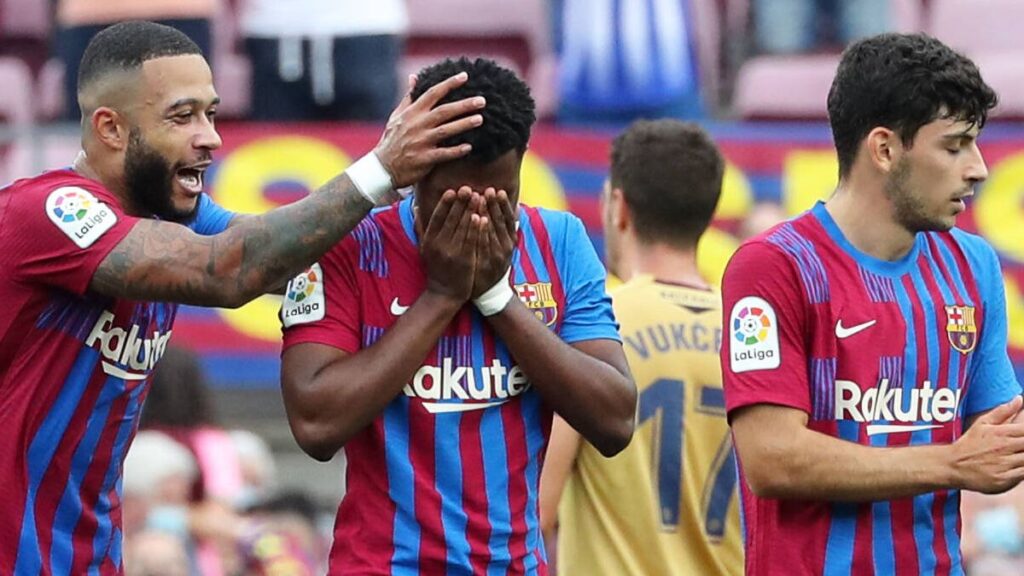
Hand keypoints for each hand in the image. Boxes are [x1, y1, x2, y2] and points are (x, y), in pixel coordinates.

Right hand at [374, 73, 485, 187]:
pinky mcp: (424, 159)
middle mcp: (417, 125)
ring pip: (446, 130)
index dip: (449, 84)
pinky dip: (456, 150)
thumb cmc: (392, 140)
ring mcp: (421, 142)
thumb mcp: (396, 116)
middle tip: (482, 100)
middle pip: (444, 111)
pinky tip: (469, 147)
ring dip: (463, 124)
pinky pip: (443, 154)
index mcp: (412, 113)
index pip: (432, 93)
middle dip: (464, 105)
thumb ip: (408, 97)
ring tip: (480, 119)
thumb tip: (414, 77)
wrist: (382, 167)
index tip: (464, 76)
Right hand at [421, 187, 485, 302]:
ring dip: (471, 211)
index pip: (437, 217)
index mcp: (429, 240)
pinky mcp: (464, 260)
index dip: (445, 204)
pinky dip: (476, 228)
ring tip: (478, 196)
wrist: (444, 293)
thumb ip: (420, 227)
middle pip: (451, 219)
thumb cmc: (435, 268)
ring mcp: (452, 253)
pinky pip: (471, 241)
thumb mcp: (424, 248)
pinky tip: (482, 217)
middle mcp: (439, 245)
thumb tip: (415, 206)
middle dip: (460, 203)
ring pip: (462, 228)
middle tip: (468, 188)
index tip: (452, 190)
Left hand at [472, 188, 516, 297]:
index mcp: (511, 241)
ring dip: (487, 213)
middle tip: (488, 189)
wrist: (488, 291)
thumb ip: (506, 229)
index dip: (504, 205)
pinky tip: (477, 218)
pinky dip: (482, 230)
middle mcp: (506, 247)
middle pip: (501, 222)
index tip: (498, 191)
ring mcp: (497, 255)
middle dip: (494, 204)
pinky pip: (483, 243)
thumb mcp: (503, 246)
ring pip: (493, 230)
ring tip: (481, 198)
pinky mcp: (486, 263)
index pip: (509, 219)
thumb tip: (516, 208)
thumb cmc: (493, 263)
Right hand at [951, 396, 1023, 493]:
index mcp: (1001, 432)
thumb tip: (1019, 399)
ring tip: (1016, 454)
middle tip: (1018, 446)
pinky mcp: (1004, 480)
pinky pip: (1023, 475)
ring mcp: (1005, 464)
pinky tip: (1016, 466)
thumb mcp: (982, 424)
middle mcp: (1004, 447)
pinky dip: (1023, 470)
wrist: (952, 466)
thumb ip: (1003, 412)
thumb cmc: (969, 444)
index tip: (1022, 434)